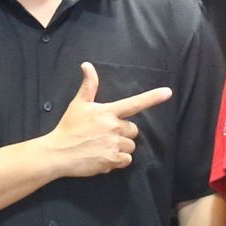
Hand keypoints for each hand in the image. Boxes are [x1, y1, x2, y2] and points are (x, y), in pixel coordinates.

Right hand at [41, 62, 173, 177]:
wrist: (58, 153)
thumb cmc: (68, 127)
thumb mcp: (78, 104)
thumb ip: (89, 86)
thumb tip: (87, 65)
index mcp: (107, 112)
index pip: (134, 103)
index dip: (152, 98)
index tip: (168, 92)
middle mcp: (114, 127)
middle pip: (134, 130)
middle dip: (124, 133)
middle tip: (106, 134)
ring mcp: (114, 144)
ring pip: (131, 146)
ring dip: (121, 147)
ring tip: (103, 146)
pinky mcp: (112, 160)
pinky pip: (126, 160)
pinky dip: (118, 160)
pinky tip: (104, 157)